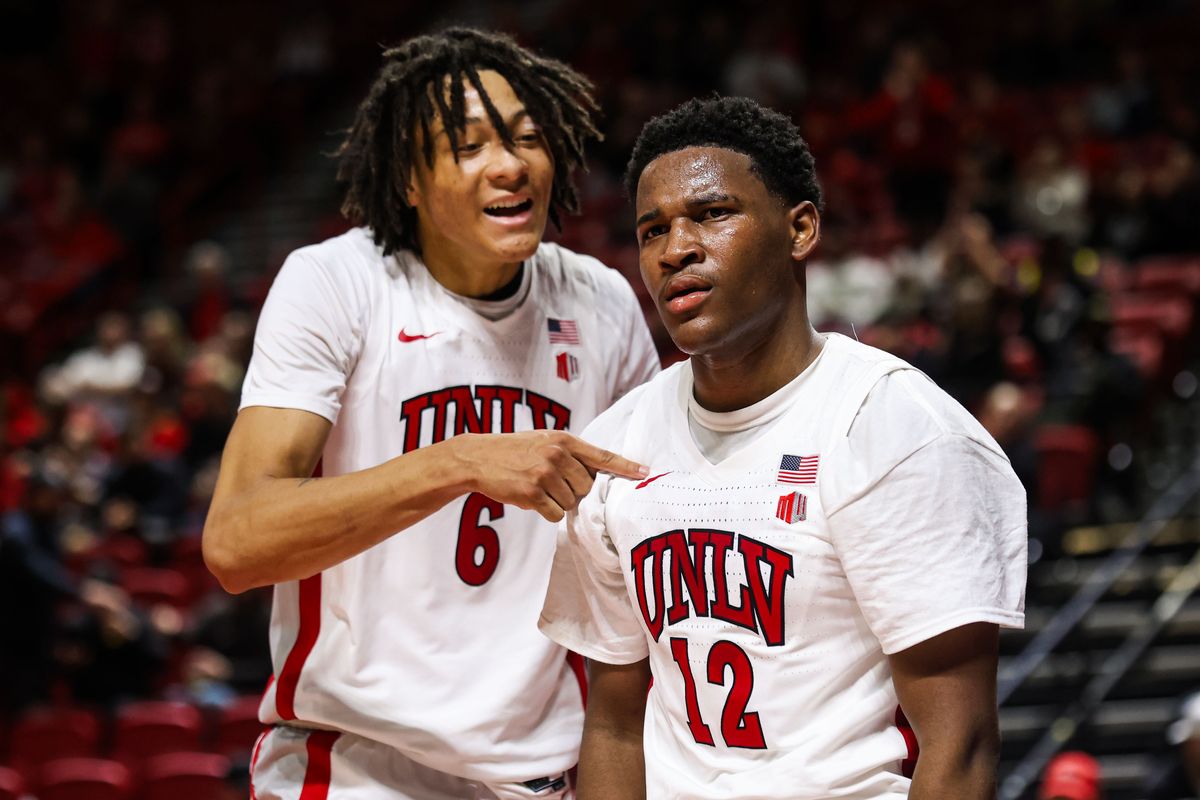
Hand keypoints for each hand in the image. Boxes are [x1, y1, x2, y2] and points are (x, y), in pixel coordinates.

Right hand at [447, 431, 647, 521]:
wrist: (478, 457)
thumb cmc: (514, 451)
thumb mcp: (544, 441)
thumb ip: (569, 453)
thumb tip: (595, 474)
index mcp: (564, 440)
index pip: (601, 456)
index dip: (625, 466)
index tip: (645, 473)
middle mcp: (557, 455)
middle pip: (587, 487)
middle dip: (574, 491)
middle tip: (552, 483)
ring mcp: (544, 473)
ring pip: (571, 502)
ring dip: (557, 502)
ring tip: (537, 487)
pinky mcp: (532, 492)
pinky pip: (555, 514)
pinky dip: (546, 511)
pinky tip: (530, 498)